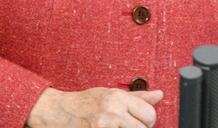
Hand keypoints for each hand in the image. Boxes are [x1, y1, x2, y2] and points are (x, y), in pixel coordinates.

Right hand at [25, 86, 163, 127]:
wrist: (57, 112)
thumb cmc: (85, 102)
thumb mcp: (111, 94)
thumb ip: (138, 97)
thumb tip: (160, 95)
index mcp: (118, 98)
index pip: (150, 114)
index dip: (148, 121)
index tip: (140, 121)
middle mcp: (112, 112)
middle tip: (129, 126)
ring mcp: (103, 127)